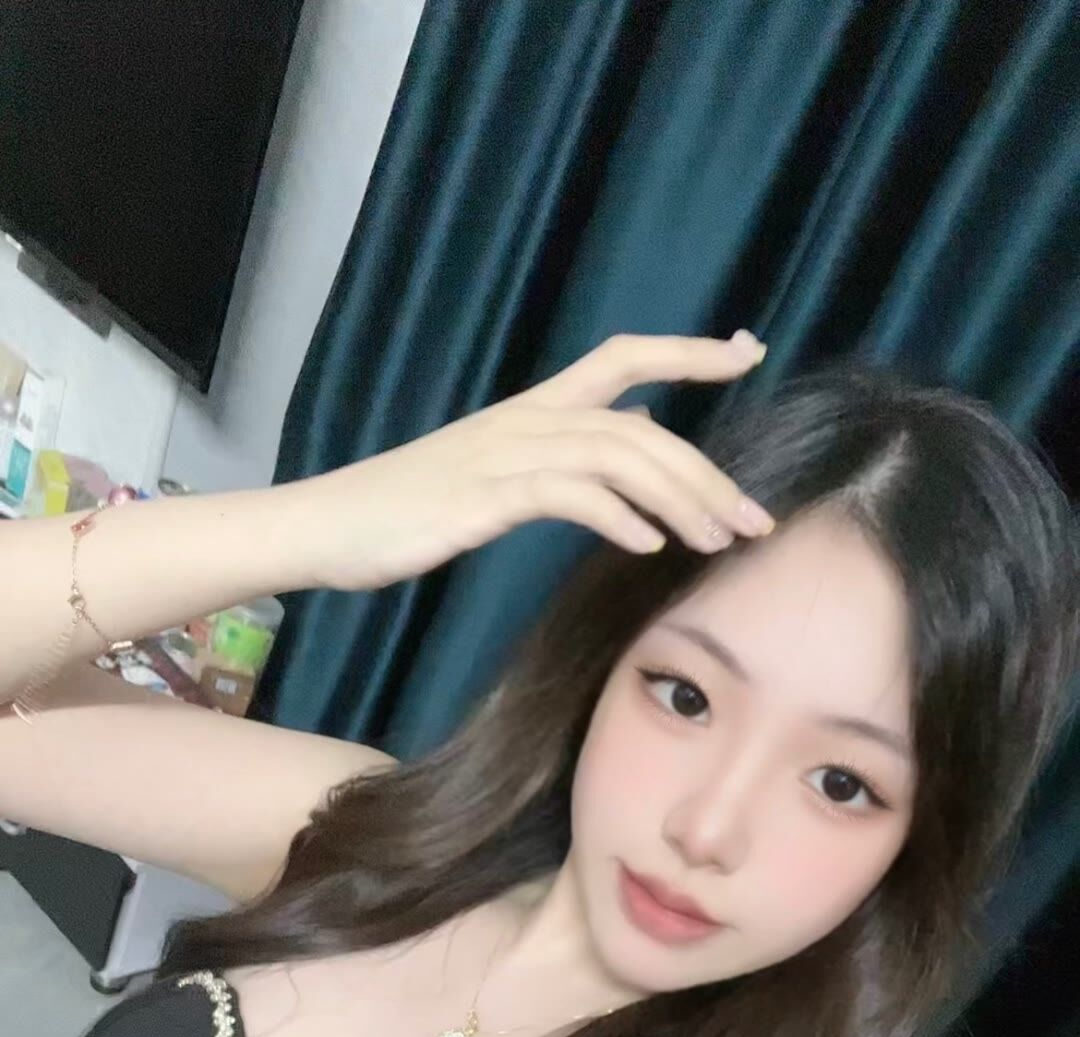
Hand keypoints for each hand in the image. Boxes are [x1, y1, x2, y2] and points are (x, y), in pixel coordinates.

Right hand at [299, 331, 773, 591]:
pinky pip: (569, 494)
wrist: (326, 527)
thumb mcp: (492, 479)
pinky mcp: (486, 495)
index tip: (748, 352)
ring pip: (618, 457)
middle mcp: (527, 419)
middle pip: (640, 426)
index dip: (688, 352)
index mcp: (531, 409)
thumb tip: (632, 447)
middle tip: (756, 518)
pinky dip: (616, 517)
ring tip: (718, 542)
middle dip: (707, 471)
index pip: (624, 358)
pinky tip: (646, 546)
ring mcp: (505, 454)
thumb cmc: (403, 511)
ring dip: (678, 501)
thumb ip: (561, 461)